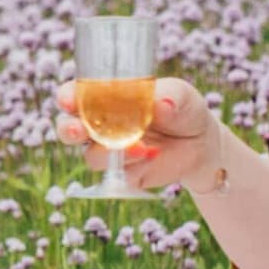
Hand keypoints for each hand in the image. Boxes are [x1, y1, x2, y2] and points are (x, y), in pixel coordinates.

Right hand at [54, 77, 230, 193]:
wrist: (200, 145)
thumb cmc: (184, 110)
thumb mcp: (183, 96)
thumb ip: (171, 95)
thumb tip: (159, 102)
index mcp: (105, 96)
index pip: (76, 95)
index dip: (68, 97)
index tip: (69, 101)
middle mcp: (100, 123)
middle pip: (69, 128)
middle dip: (70, 130)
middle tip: (81, 132)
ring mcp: (109, 150)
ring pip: (92, 155)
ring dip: (111, 151)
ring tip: (142, 146)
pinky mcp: (122, 172)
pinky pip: (116, 173)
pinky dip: (133, 165)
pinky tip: (153, 155)